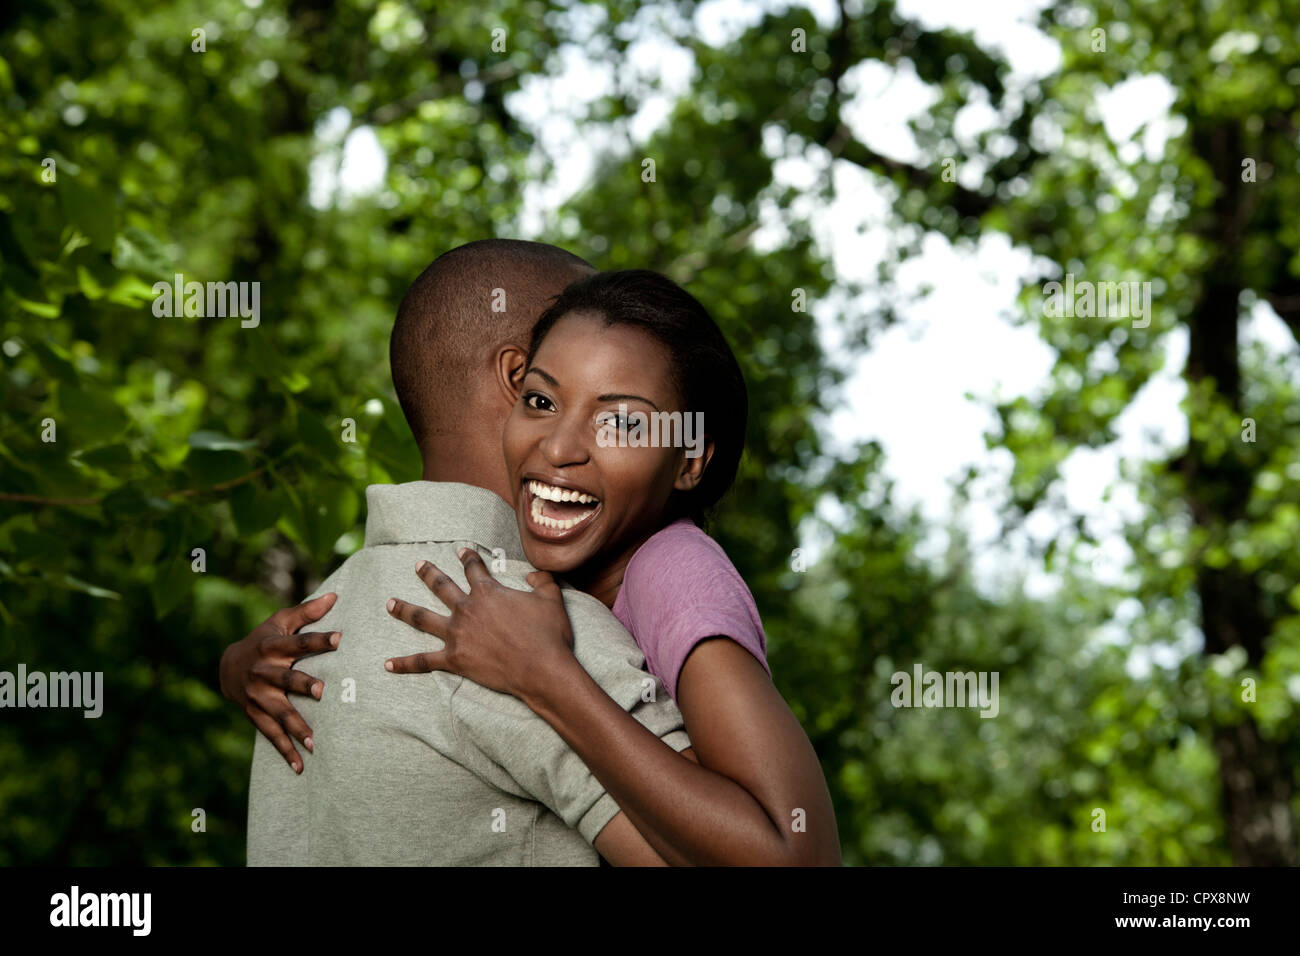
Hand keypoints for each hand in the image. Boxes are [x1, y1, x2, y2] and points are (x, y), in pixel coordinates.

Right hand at [219, 592, 340, 773]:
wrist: (227, 666)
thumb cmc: (263, 638)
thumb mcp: (279, 621)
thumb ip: (306, 612)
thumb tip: (334, 596)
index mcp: (272, 646)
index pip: (298, 642)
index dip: (318, 639)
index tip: (341, 637)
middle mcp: (263, 672)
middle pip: (286, 679)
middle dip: (303, 684)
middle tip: (323, 690)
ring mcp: (257, 696)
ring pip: (278, 712)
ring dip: (296, 727)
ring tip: (314, 741)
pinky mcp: (254, 715)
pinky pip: (271, 735)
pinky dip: (285, 751)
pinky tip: (301, 767)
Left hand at [384, 548, 574, 703]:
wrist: (541, 669)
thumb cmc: (548, 635)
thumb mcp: (551, 599)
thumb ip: (542, 580)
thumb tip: (533, 574)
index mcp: (488, 593)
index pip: (473, 569)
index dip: (468, 558)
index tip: (462, 551)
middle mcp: (467, 609)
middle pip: (441, 586)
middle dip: (428, 573)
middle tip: (417, 564)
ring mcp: (457, 635)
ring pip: (422, 618)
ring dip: (404, 609)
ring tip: (389, 603)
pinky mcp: (454, 659)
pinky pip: (423, 661)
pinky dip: (404, 664)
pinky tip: (386, 664)